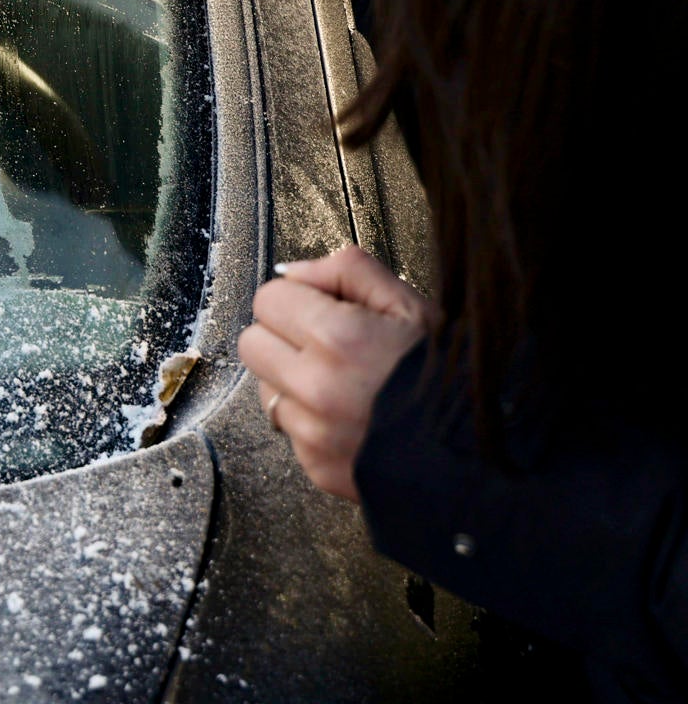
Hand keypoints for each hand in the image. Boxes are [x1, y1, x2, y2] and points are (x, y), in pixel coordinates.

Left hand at [238, 246, 440, 501]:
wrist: (485, 454)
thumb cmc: (452, 379)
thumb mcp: (410, 305)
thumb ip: (348, 272)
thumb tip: (296, 272)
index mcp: (338, 339)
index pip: (269, 299)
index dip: (297, 298)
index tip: (320, 307)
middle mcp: (317, 388)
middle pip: (253, 343)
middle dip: (282, 336)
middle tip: (322, 342)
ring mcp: (313, 433)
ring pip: (265, 388)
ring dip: (293, 381)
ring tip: (342, 383)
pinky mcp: (317, 466)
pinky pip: (289, 430)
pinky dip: (310, 420)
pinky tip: (349, 415)